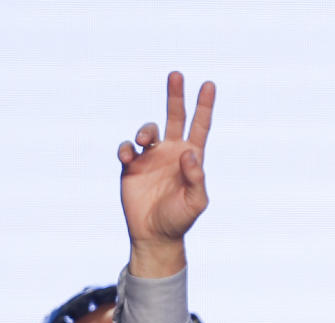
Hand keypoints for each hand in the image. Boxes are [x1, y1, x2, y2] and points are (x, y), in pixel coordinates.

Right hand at [118, 72, 214, 277]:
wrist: (154, 235)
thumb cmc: (180, 219)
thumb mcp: (196, 201)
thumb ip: (196, 178)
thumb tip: (189, 154)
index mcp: (191, 157)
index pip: (200, 125)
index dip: (204, 105)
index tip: (208, 84)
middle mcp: (171, 152)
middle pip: (175, 117)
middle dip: (175, 96)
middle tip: (176, 75)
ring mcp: (150, 158)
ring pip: (148, 130)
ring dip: (145, 129)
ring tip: (143, 140)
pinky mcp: (130, 168)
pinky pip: (126, 149)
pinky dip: (125, 147)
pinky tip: (129, 153)